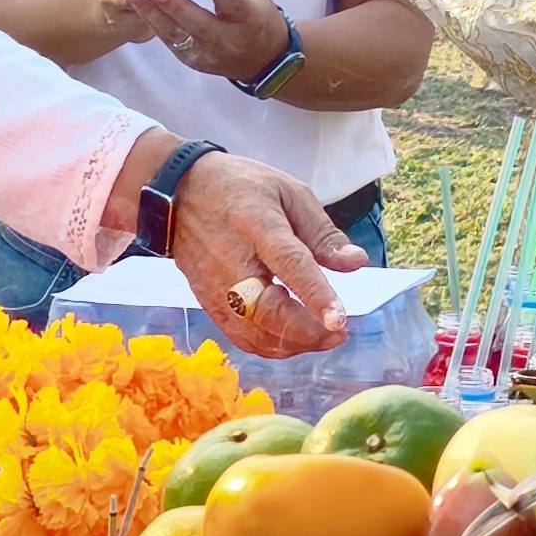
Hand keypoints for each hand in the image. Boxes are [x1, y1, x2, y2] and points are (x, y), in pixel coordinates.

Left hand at [126, 0, 289, 80]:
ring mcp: (208, 53)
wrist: (263, 58)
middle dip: (175, 5)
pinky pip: (168, 39)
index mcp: (250, 17)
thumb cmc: (256, 13)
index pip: (234, 3)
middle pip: (200, 23)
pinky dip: (151, 19)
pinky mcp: (192, 60)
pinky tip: (136, 1)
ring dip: (151, 11)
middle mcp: (229, 39)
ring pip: (176, 34)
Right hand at [171, 151, 367, 357]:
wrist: (179, 192)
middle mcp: (234, 261)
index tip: (340, 320)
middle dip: (309, 333)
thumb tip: (356, 262)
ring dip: (294, 344)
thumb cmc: (240, 188)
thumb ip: (322, 232)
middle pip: (270, 311)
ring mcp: (217, 287)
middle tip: (340, 332)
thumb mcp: (288, 192)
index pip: (290, 264)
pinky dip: (271, 347)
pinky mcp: (209, 302)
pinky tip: (293, 339)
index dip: (316, 295)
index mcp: (258, 225)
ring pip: (256, 333)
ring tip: (323, 336)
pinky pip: (241, 337)